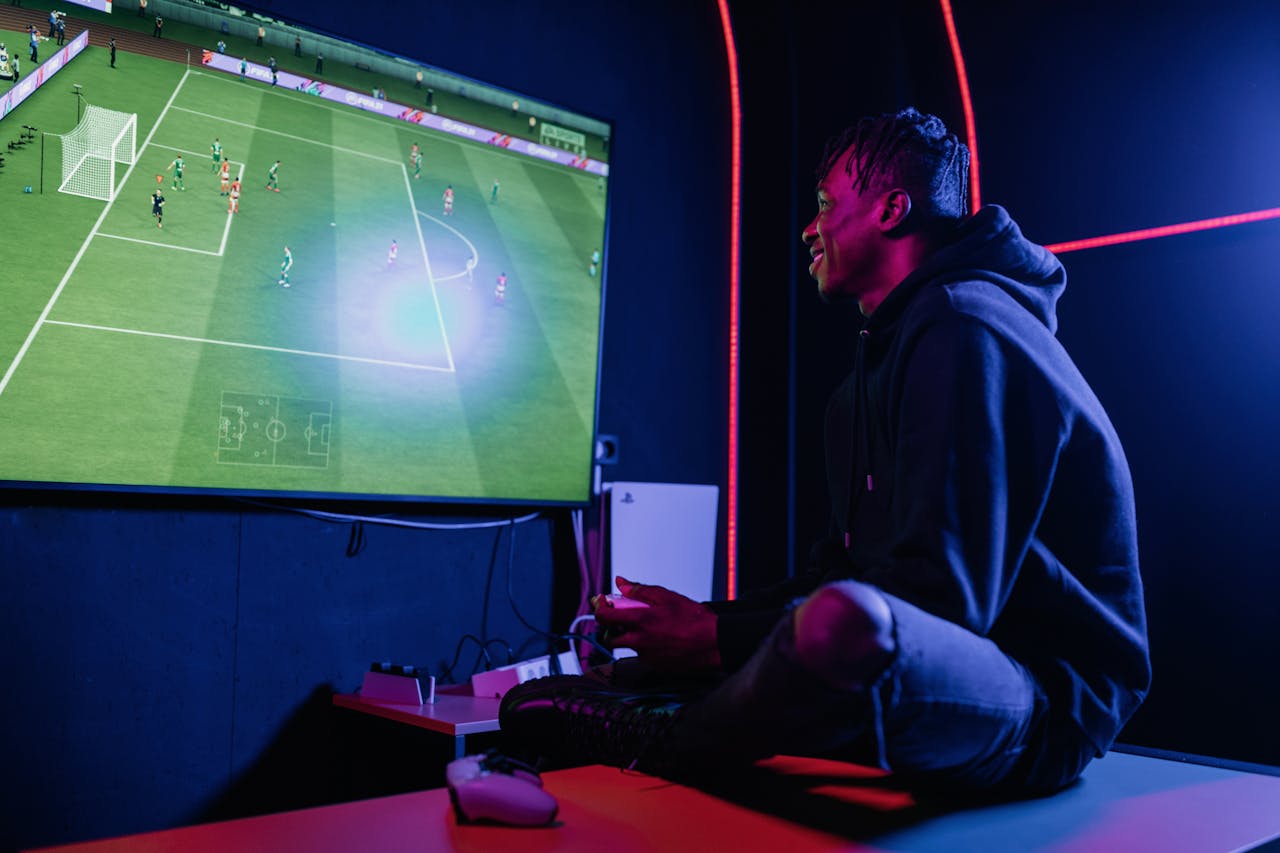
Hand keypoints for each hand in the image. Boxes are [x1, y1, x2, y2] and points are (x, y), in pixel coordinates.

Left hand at [591, 576, 720, 670]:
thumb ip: (640, 591)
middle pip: (609, 636)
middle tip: (622, 617)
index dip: (599, 608)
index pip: (604, 617)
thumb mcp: (667, 597)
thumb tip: (622, 583)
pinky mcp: (654, 665)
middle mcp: (639, 641)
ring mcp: (645, 656)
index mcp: (640, 621)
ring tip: (646, 627)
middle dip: (611, 627)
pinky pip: (640, 655)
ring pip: (626, 646)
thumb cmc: (694, 619)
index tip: (603, 602)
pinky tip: (660, 638)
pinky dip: (644, 645)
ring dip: (628, 636)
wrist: (714, 644)